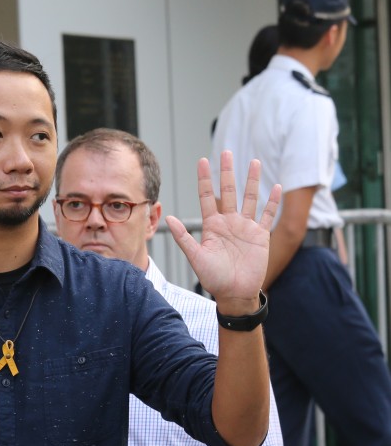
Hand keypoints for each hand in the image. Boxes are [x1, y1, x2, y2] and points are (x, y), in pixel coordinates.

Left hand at [166, 151, 279, 310]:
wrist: (235, 293)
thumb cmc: (214, 277)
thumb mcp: (196, 257)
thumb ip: (183, 237)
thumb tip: (168, 218)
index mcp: (212, 225)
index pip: (206, 196)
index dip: (204, 179)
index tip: (202, 161)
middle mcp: (229, 222)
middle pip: (228, 191)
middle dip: (227, 172)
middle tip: (226, 152)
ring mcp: (246, 227)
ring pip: (249, 198)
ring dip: (252, 180)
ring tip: (253, 161)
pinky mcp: (261, 235)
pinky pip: (268, 215)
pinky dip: (272, 202)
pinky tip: (276, 186)